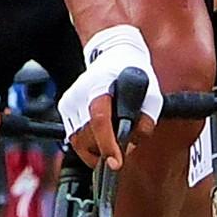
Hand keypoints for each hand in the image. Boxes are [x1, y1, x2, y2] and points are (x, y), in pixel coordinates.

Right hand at [61, 24, 155, 164]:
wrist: (113, 53)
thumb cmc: (133, 74)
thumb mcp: (151, 97)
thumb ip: (145, 124)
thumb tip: (129, 147)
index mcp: (101, 86)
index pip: (100, 120)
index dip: (107, 145)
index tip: (115, 163)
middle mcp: (80, 93)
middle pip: (86, 136)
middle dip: (103, 151)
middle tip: (117, 153)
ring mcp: (70, 100)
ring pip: (77, 141)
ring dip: (93, 150)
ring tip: (109, 144)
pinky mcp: (64, 105)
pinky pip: (72, 135)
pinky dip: (86, 141)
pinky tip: (99, 133)